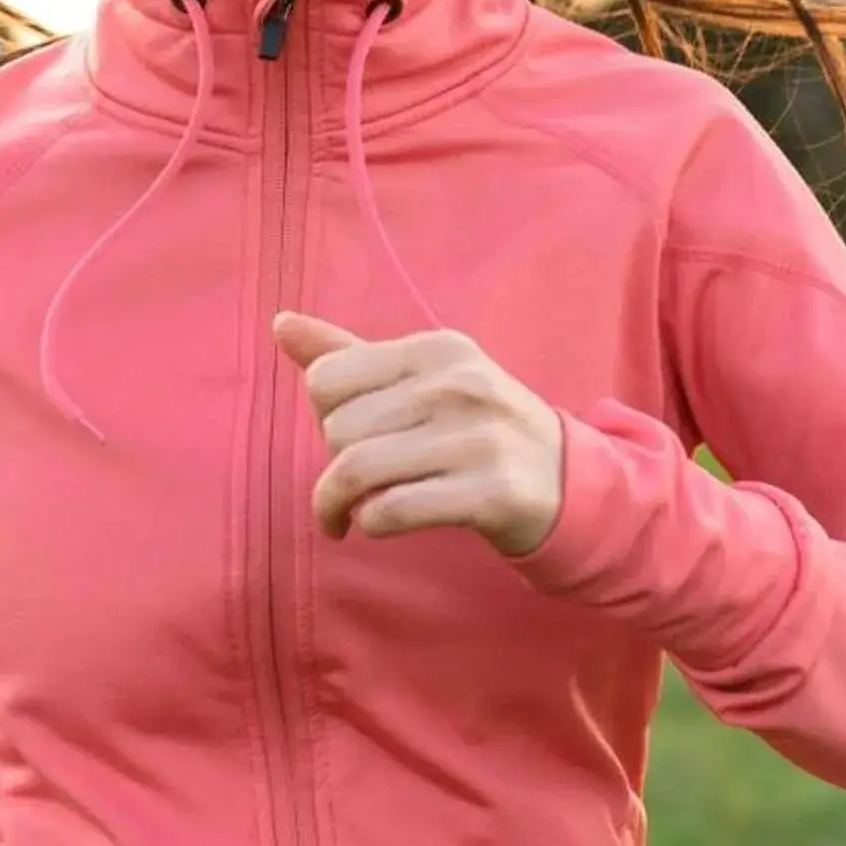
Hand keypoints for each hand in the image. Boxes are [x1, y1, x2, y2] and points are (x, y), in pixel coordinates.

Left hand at [275, 313, 564, 556]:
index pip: (327, 379)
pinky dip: (371, 522)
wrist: (565, 482)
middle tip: (356, 480)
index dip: (325, 414)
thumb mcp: (422, 378)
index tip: (348, 435)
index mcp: (436, 348)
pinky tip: (379, 522)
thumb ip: (348, 354)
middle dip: (334, 463)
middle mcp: (458, 384)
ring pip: (357, 470)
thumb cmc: (476, 426)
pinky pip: (392, 510)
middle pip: (338, 429)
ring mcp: (477, 439)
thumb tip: (280, 322)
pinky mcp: (490, 493)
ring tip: (345, 514)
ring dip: (338, 503)